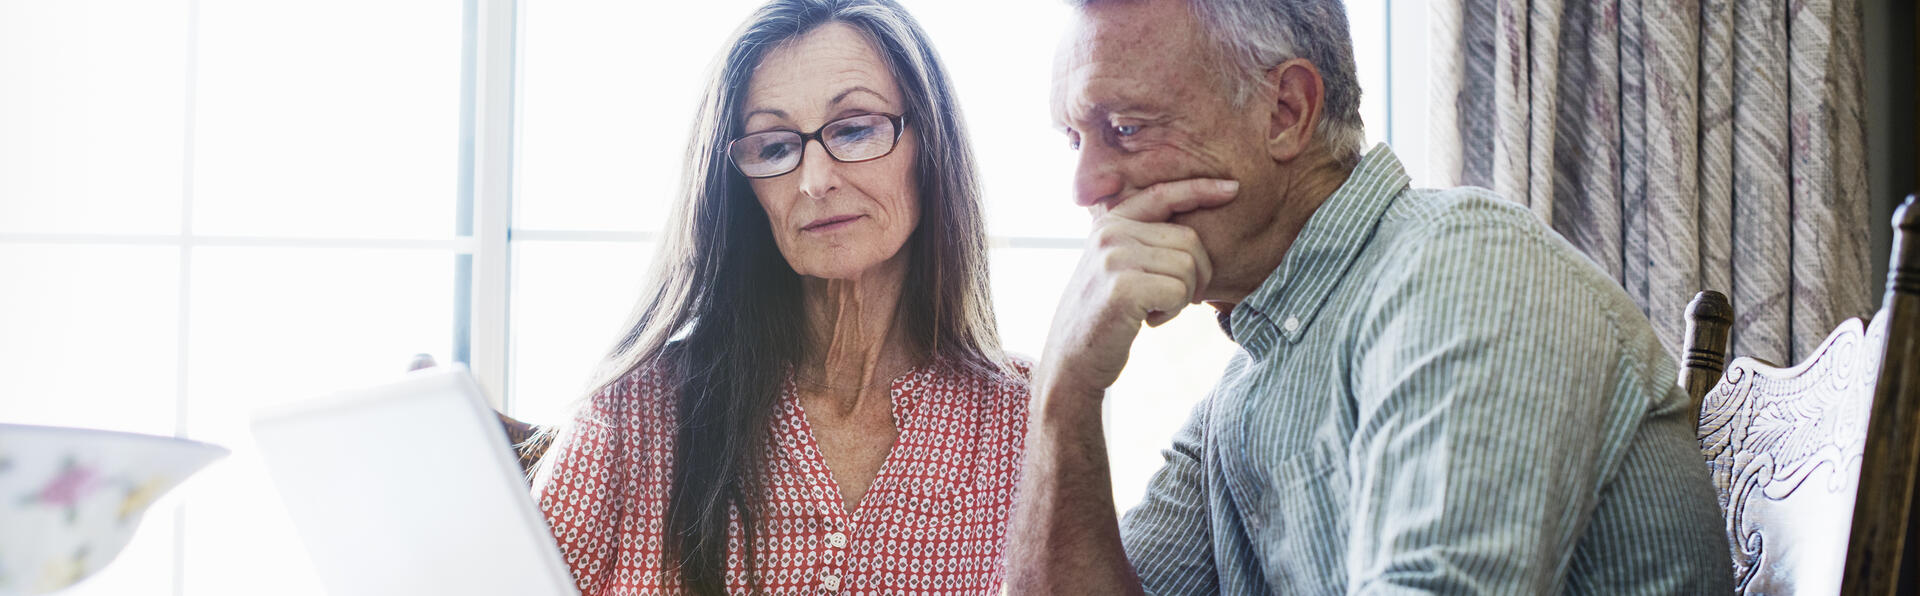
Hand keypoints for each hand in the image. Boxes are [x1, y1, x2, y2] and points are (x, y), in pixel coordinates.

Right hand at [1038, 178, 1237, 396]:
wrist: (1072, 359)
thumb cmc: (1104, 315)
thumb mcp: (1116, 266)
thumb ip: (1142, 241)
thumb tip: (1197, 234)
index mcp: (1110, 222)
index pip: (1163, 194)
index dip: (1200, 189)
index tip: (1233, 189)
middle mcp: (1109, 233)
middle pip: (1189, 240)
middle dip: (1198, 275)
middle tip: (1175, 300)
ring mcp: (1114, 258)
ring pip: (1188, 267)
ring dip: (1184, 297)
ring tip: (1156, 310)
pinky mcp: (1122, 288)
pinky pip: (1179, 292)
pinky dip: (1174, 311)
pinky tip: (1150, 321)